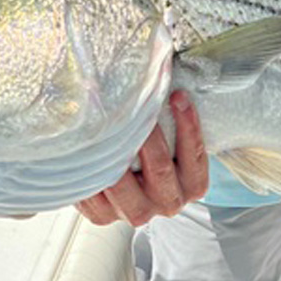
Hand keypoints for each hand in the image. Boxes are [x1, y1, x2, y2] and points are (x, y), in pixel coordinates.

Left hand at [75, 91, 207, 226]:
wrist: (127, 181)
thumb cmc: (154, 149)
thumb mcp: (174, 136)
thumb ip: (171, 114)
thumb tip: (164, 64)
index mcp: (192, 184)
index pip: (196, 156)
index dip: (189, 126)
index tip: (178, 95)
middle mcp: (168, 202)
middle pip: (160, 170)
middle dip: (148, 135)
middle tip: (137, 103)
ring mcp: (136, 212)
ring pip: (123, 184)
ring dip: (113, 150)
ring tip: (105, 120)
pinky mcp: (104, 216)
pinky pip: (94, 193)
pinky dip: (88, 167)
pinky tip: (84, 143)